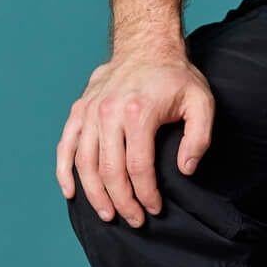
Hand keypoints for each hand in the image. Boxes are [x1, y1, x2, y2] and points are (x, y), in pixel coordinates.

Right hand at [56, 45, 214, 228]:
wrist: (146, 45)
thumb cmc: (176, 77)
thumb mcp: (202, 102)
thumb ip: (199, 137)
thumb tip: (185, 170)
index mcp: (139, 114)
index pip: (139, 167)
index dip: (146, 194)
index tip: (155, 209)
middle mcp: (108, 114)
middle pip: (109, 170)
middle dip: (122, 201)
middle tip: (134, 220)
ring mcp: (89, 113)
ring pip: (84, 163)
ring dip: (94, 194)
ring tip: (108, 214)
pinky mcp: (78, 111)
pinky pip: (65, 146)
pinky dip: (64, 172)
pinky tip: (70, 192)